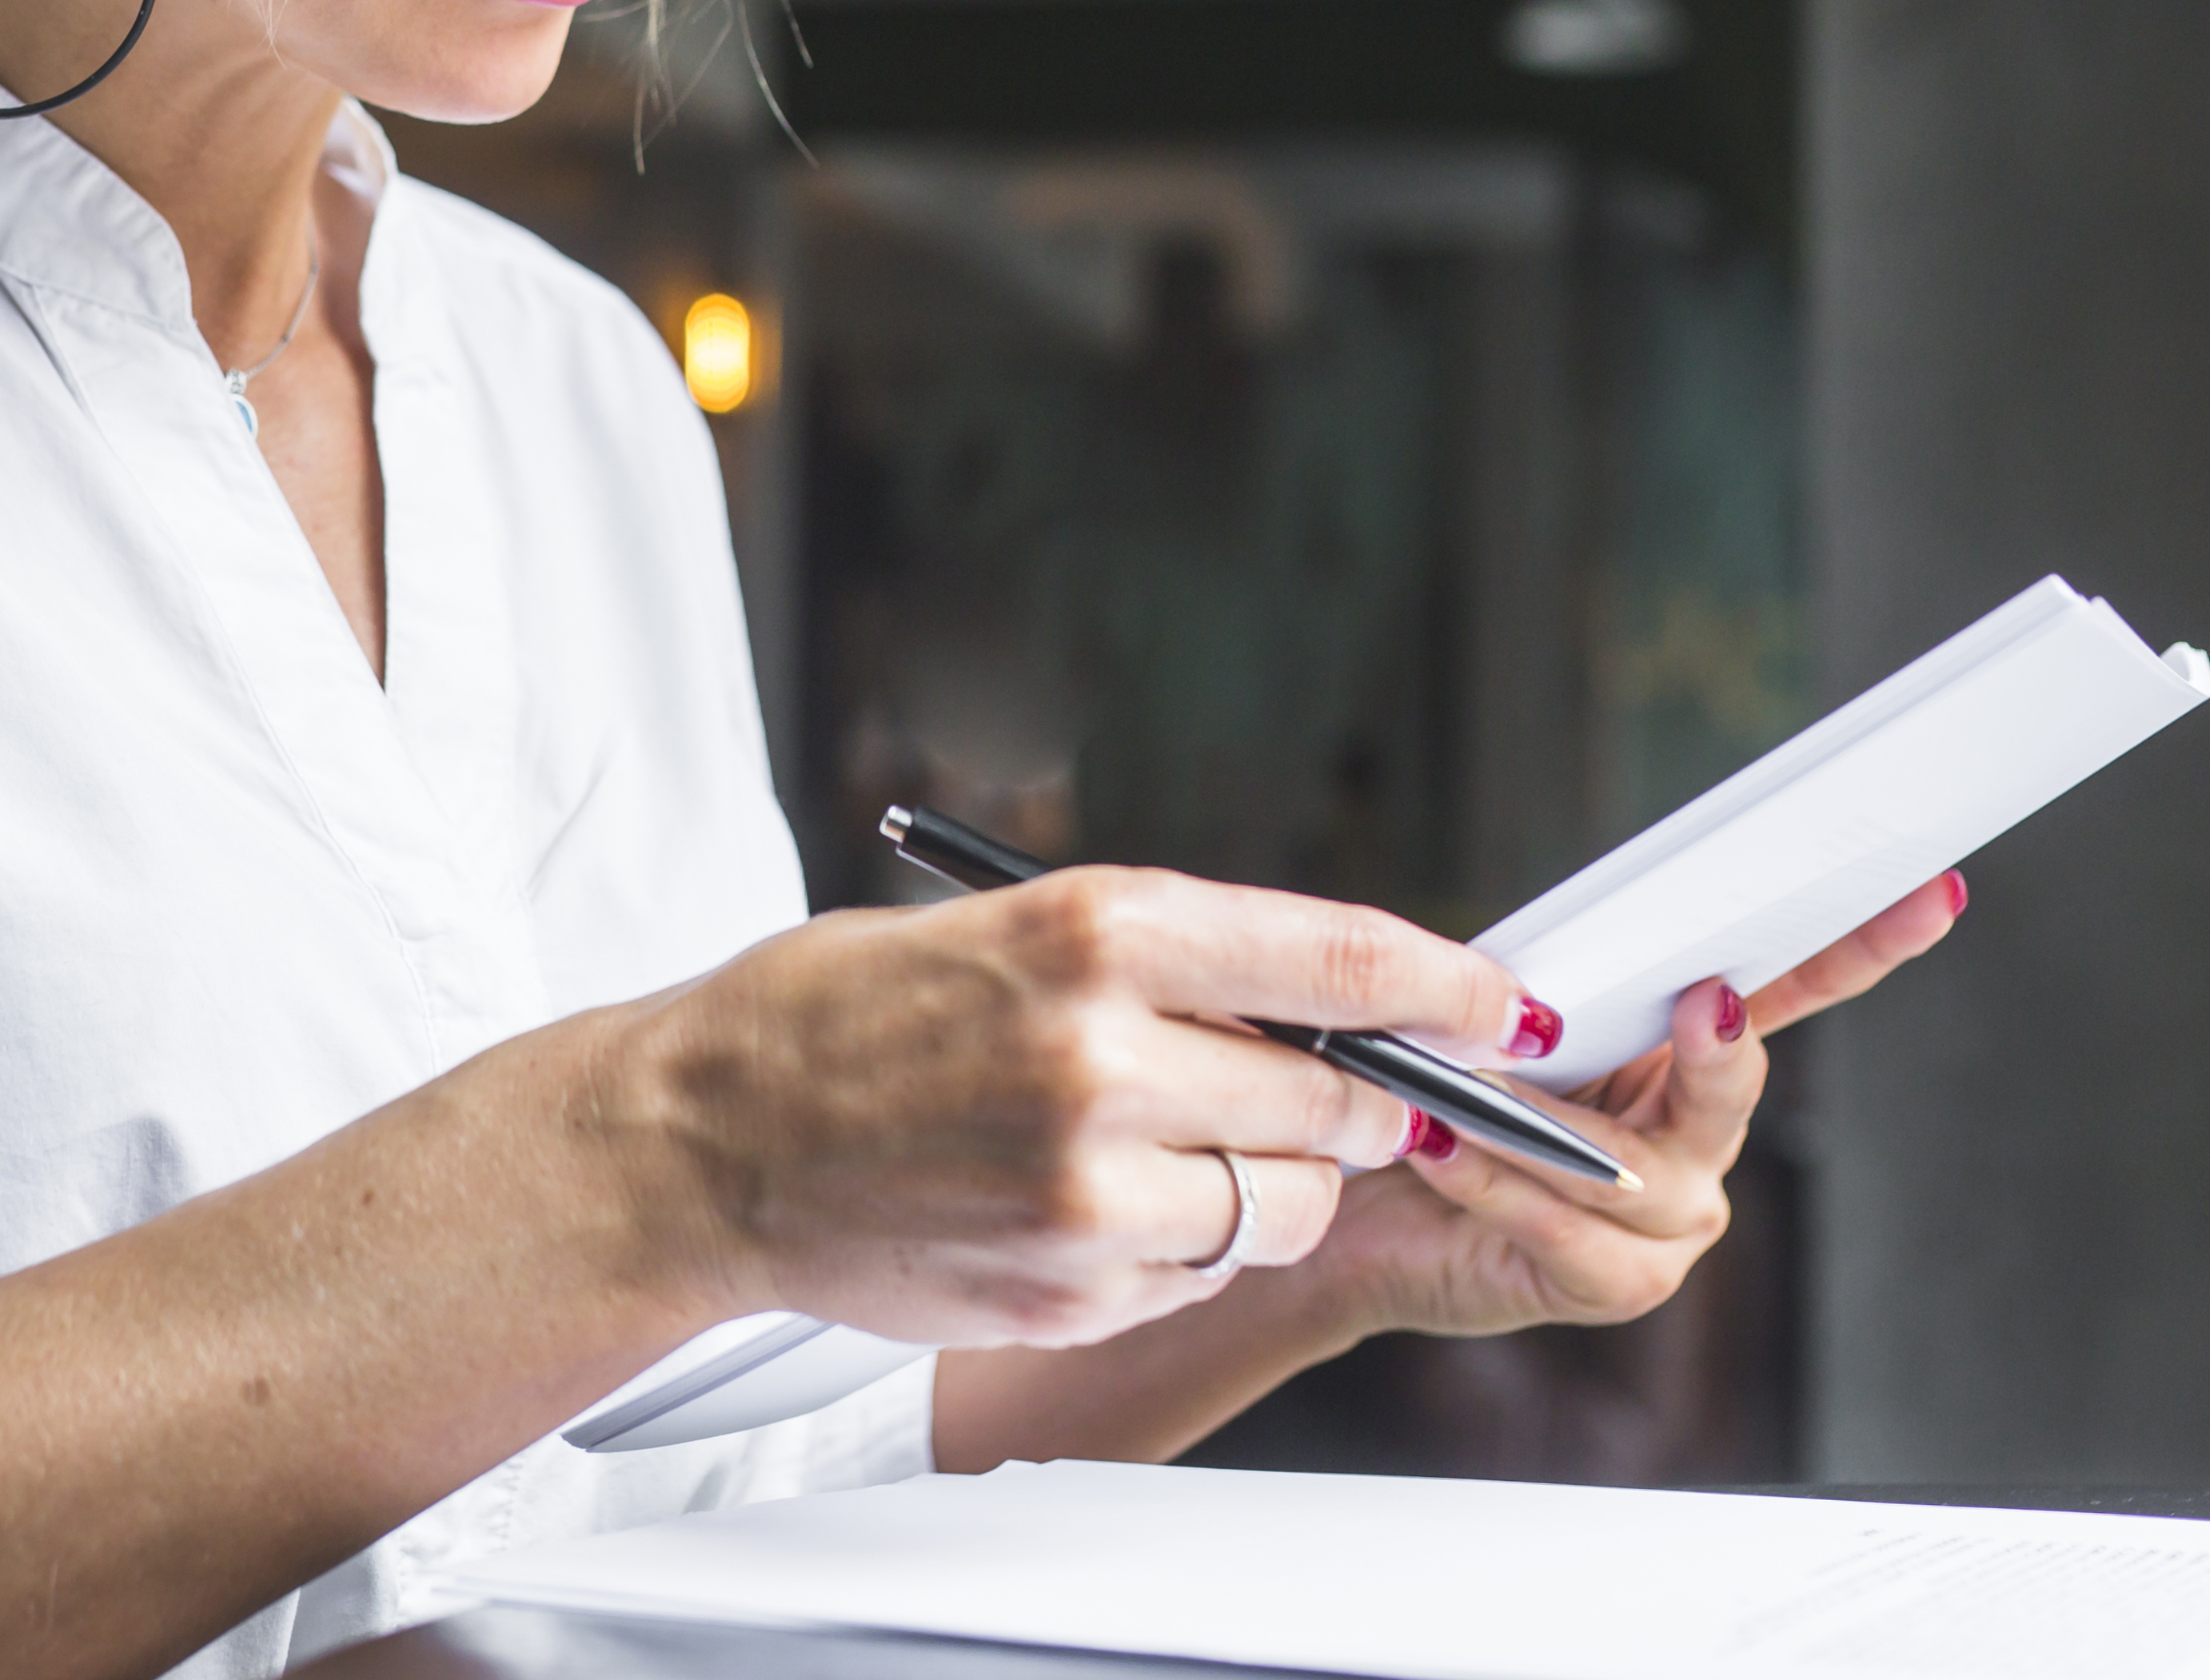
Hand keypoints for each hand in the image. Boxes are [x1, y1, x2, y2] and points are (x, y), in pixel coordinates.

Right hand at [616, 867, 1546, 1351]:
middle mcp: (1104, 1051)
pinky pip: (1200, 1273)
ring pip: (1283, 1203)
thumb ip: (1169, 964)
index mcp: (1095, 927)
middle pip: (1339, 1102)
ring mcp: (1088, 1182)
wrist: (705, 1136)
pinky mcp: (1070, 1281)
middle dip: (1352, 1103)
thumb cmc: (848, 1013)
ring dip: (1261, 1183)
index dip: (1447, 989)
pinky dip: (1179, 1248)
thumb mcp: (1008, 929)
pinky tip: (1085, 1206)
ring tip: (1159, 1148)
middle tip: (1311, 1094)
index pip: (1338, 961)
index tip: (1504, 1010)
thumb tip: (1328, 1007)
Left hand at [1295, 872, 1969, 1342]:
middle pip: (1733, 1084)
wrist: (1368, 1214)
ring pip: (1629, 1168)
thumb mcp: (1495, 1022)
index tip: (1930, 890)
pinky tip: (1438, 1146)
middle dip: (1720, 1045)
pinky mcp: (1616, 1284)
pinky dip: (1493, 1181)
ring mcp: (1668, 1222)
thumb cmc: (1437, 1100)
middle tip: (1708, 1001)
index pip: (1791, 988)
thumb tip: (1551, 972)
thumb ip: (1550, 990)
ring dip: (1537, 1125)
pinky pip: (1563, 1226)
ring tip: (1460, 1095)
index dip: (1864, 942)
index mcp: (1687, 1056)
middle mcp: (1696, 1141)